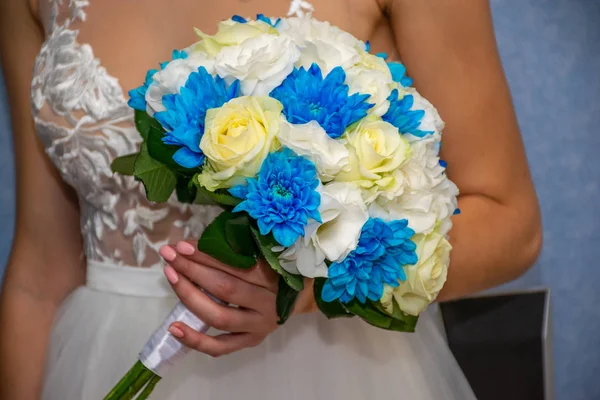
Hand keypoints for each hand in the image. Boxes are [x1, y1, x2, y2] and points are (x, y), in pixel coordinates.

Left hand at [158, 241, 314, 356]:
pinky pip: (220, 347)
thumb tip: (194, 244)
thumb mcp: (267, 255)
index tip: (181, 245)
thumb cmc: (278, 269)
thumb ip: (238, 251)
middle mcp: (267, 303)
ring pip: (219, 316)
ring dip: (190, 296)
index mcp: (273, 277)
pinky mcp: (250, 341)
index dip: (206, 255)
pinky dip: (195, 340)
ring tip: (170, 277)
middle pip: (224, 288)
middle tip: (169, 256)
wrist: (303, 296)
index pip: (234, 266)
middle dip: (192, 270)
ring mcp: (258, 326)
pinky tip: (174, 328)